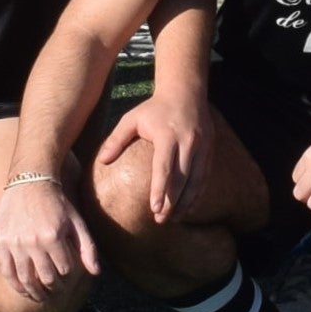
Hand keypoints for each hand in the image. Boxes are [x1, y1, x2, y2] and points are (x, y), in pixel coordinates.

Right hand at [0, 171, 98, 299]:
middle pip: (45, 278)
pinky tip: (23, 290)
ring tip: (40, 298)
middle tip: (55, 295)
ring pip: (26, 279)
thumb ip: (87, 247)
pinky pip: (7, 270)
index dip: (68, 278)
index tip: (68, 281)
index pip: (64, 270)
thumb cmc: (57, 203)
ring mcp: (16, 243)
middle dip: (53, 290)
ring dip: (35, 293)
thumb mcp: (76, 222)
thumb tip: (96, 272)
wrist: (30, 181)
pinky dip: (15, 284)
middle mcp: (33, 242)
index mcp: (53, 237)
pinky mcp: (2, 242)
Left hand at [93, 97, 204, 227]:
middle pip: (181, 178)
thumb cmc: (154, 108)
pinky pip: (204, 176)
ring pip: (196, 180)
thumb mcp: (132, 118)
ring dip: (187, 201)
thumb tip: (101, 160)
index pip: (164, 167)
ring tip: (175, 218)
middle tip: (161, 219)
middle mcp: (188, 141)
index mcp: (167, 135)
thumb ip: (116, 139)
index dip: (160, 189)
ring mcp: (202, 146)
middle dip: (172, 201)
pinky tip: (188, 206)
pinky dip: (197, 193)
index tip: (154, 208)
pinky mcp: (209, 149)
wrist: (186, 92)